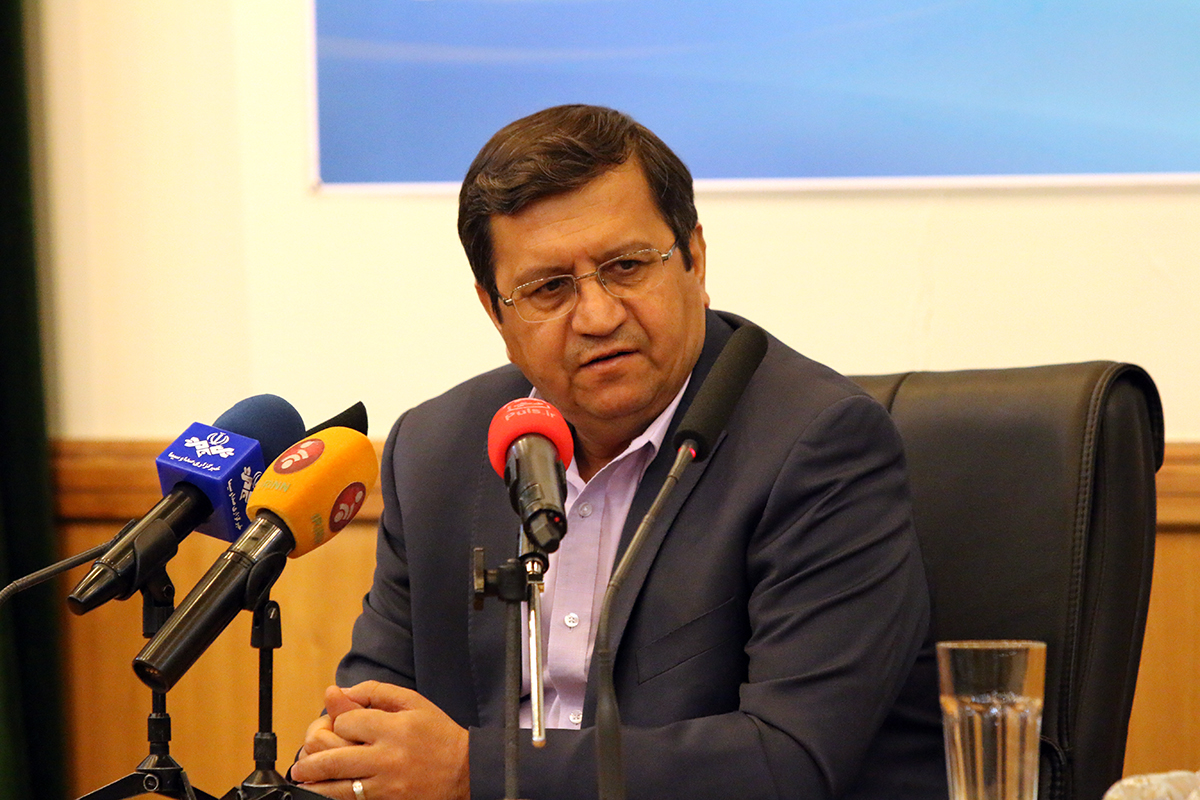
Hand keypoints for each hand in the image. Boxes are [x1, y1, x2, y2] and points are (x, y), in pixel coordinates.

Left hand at [290, 681, 469, 799]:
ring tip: (303, 780)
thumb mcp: (413, 702)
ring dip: (315, 784)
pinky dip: (336, 797)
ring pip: (339, 787)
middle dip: (310, 762)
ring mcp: (387, 784)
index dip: (338, 722)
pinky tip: (325, 793)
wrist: (465, 770)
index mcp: (394, 727)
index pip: (347, 722)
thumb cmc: (438, 733)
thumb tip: (339, 692)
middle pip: (335, 759)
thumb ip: (376, 692)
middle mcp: (388, 756)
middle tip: (299, 766)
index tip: (342, 725)